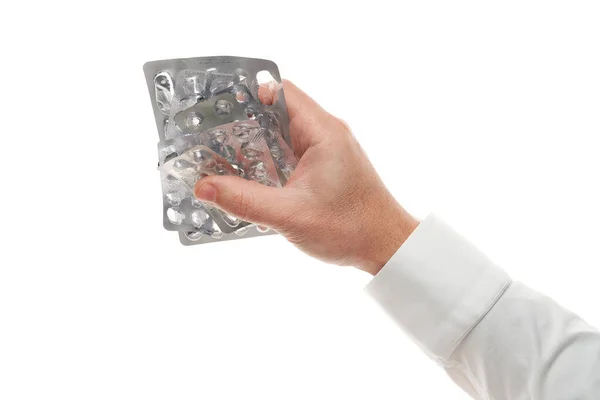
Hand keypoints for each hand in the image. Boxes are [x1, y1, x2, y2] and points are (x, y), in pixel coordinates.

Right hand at [194, 80, 417, 274]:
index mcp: (323, 132)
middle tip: (214, 139)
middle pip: (278, 112)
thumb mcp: (290, 215)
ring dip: (257, 145)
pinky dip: (272, 160)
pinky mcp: (328, 166)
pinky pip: (293, 152)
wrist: (386, 246)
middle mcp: (327, 133)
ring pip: (284, 134)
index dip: (247, 95)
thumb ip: (244, 200)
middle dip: (245, 124)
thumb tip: (204, 187)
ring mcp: (329, 150)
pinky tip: (253, 178)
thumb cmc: (351, 228)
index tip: (218, 110)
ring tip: (226, 159)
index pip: (281, 92)